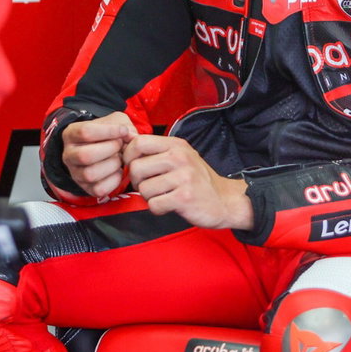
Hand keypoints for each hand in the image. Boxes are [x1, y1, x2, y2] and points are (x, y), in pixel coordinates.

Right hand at [61, 111, 137, 197]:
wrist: (103, 150)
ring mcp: (75, 174)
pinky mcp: (86, 188)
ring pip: (90, 174)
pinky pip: (99, 189)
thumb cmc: (107, 135)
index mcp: (70, 134)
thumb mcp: (114, 122)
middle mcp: (69, 155)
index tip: (123, 130)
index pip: (85, 132)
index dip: (108, 131)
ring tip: (119, 157)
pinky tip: (118, 170)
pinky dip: (114, 180)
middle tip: (120, 145)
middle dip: (110, 149)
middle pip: (85, 156)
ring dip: (113, 165)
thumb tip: (131, 137)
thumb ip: (123, 125)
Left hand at [123, 134, 253, 229]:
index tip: (133, 166)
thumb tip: (125, 147)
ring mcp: (183, 177)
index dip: (128, 156)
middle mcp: (180, 158)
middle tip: (149, 186)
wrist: (225, 200)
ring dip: (148, 197)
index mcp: (176, 145)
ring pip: (144, 188)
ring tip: (163, 196)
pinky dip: (157, 209)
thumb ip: (158, 151)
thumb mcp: (182, 157)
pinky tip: (168, 205)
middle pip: (136, 167)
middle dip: (137, 181)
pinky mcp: (184, 198)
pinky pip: (154, 204)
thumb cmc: (198, 180)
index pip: (139, 142)